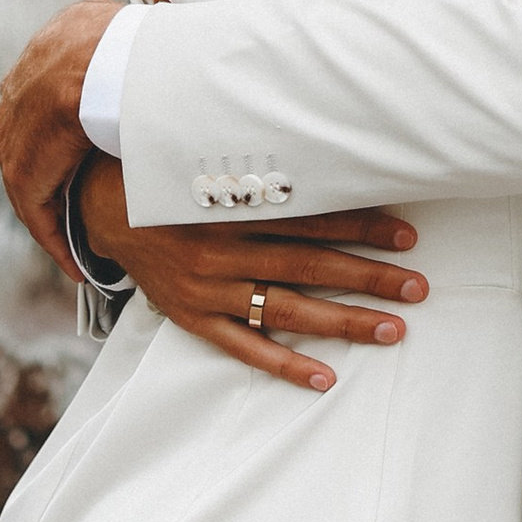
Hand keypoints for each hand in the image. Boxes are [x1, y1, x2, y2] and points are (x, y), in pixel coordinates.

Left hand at [0, 0, 122, 275]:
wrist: (111, 62)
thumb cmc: (136, 39)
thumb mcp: (129, 20)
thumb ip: (131, 27)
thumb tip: (165, 9)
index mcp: (50, 44)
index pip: (47, 92)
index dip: (66, 125)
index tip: (84, 149)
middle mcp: (23, 83)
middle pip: (30, 134)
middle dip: (50, 168)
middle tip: (77, 201)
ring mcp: (17, 126)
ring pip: (30, 174)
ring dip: (52, 207)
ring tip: (78, 239)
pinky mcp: (23, 167)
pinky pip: (34, 207)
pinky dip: (53, 235)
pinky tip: (74, 260)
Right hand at [77, 158, 428, 392]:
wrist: (103, 207)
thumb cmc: (175, 177)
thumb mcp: (213, 158)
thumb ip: (265, 161)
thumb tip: (329, 144)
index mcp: (233, 204)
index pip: (310, 217)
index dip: (361, 226)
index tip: (407, 234)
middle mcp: (222, 248)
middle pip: (309, 266)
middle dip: (368, 277)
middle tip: (417, 287)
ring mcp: (209, 288)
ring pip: (286, 309)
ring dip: (344, 321)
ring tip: (393, 329)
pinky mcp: (194, 318)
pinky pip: (245, 348)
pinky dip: (286, 364)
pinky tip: (326, 377)